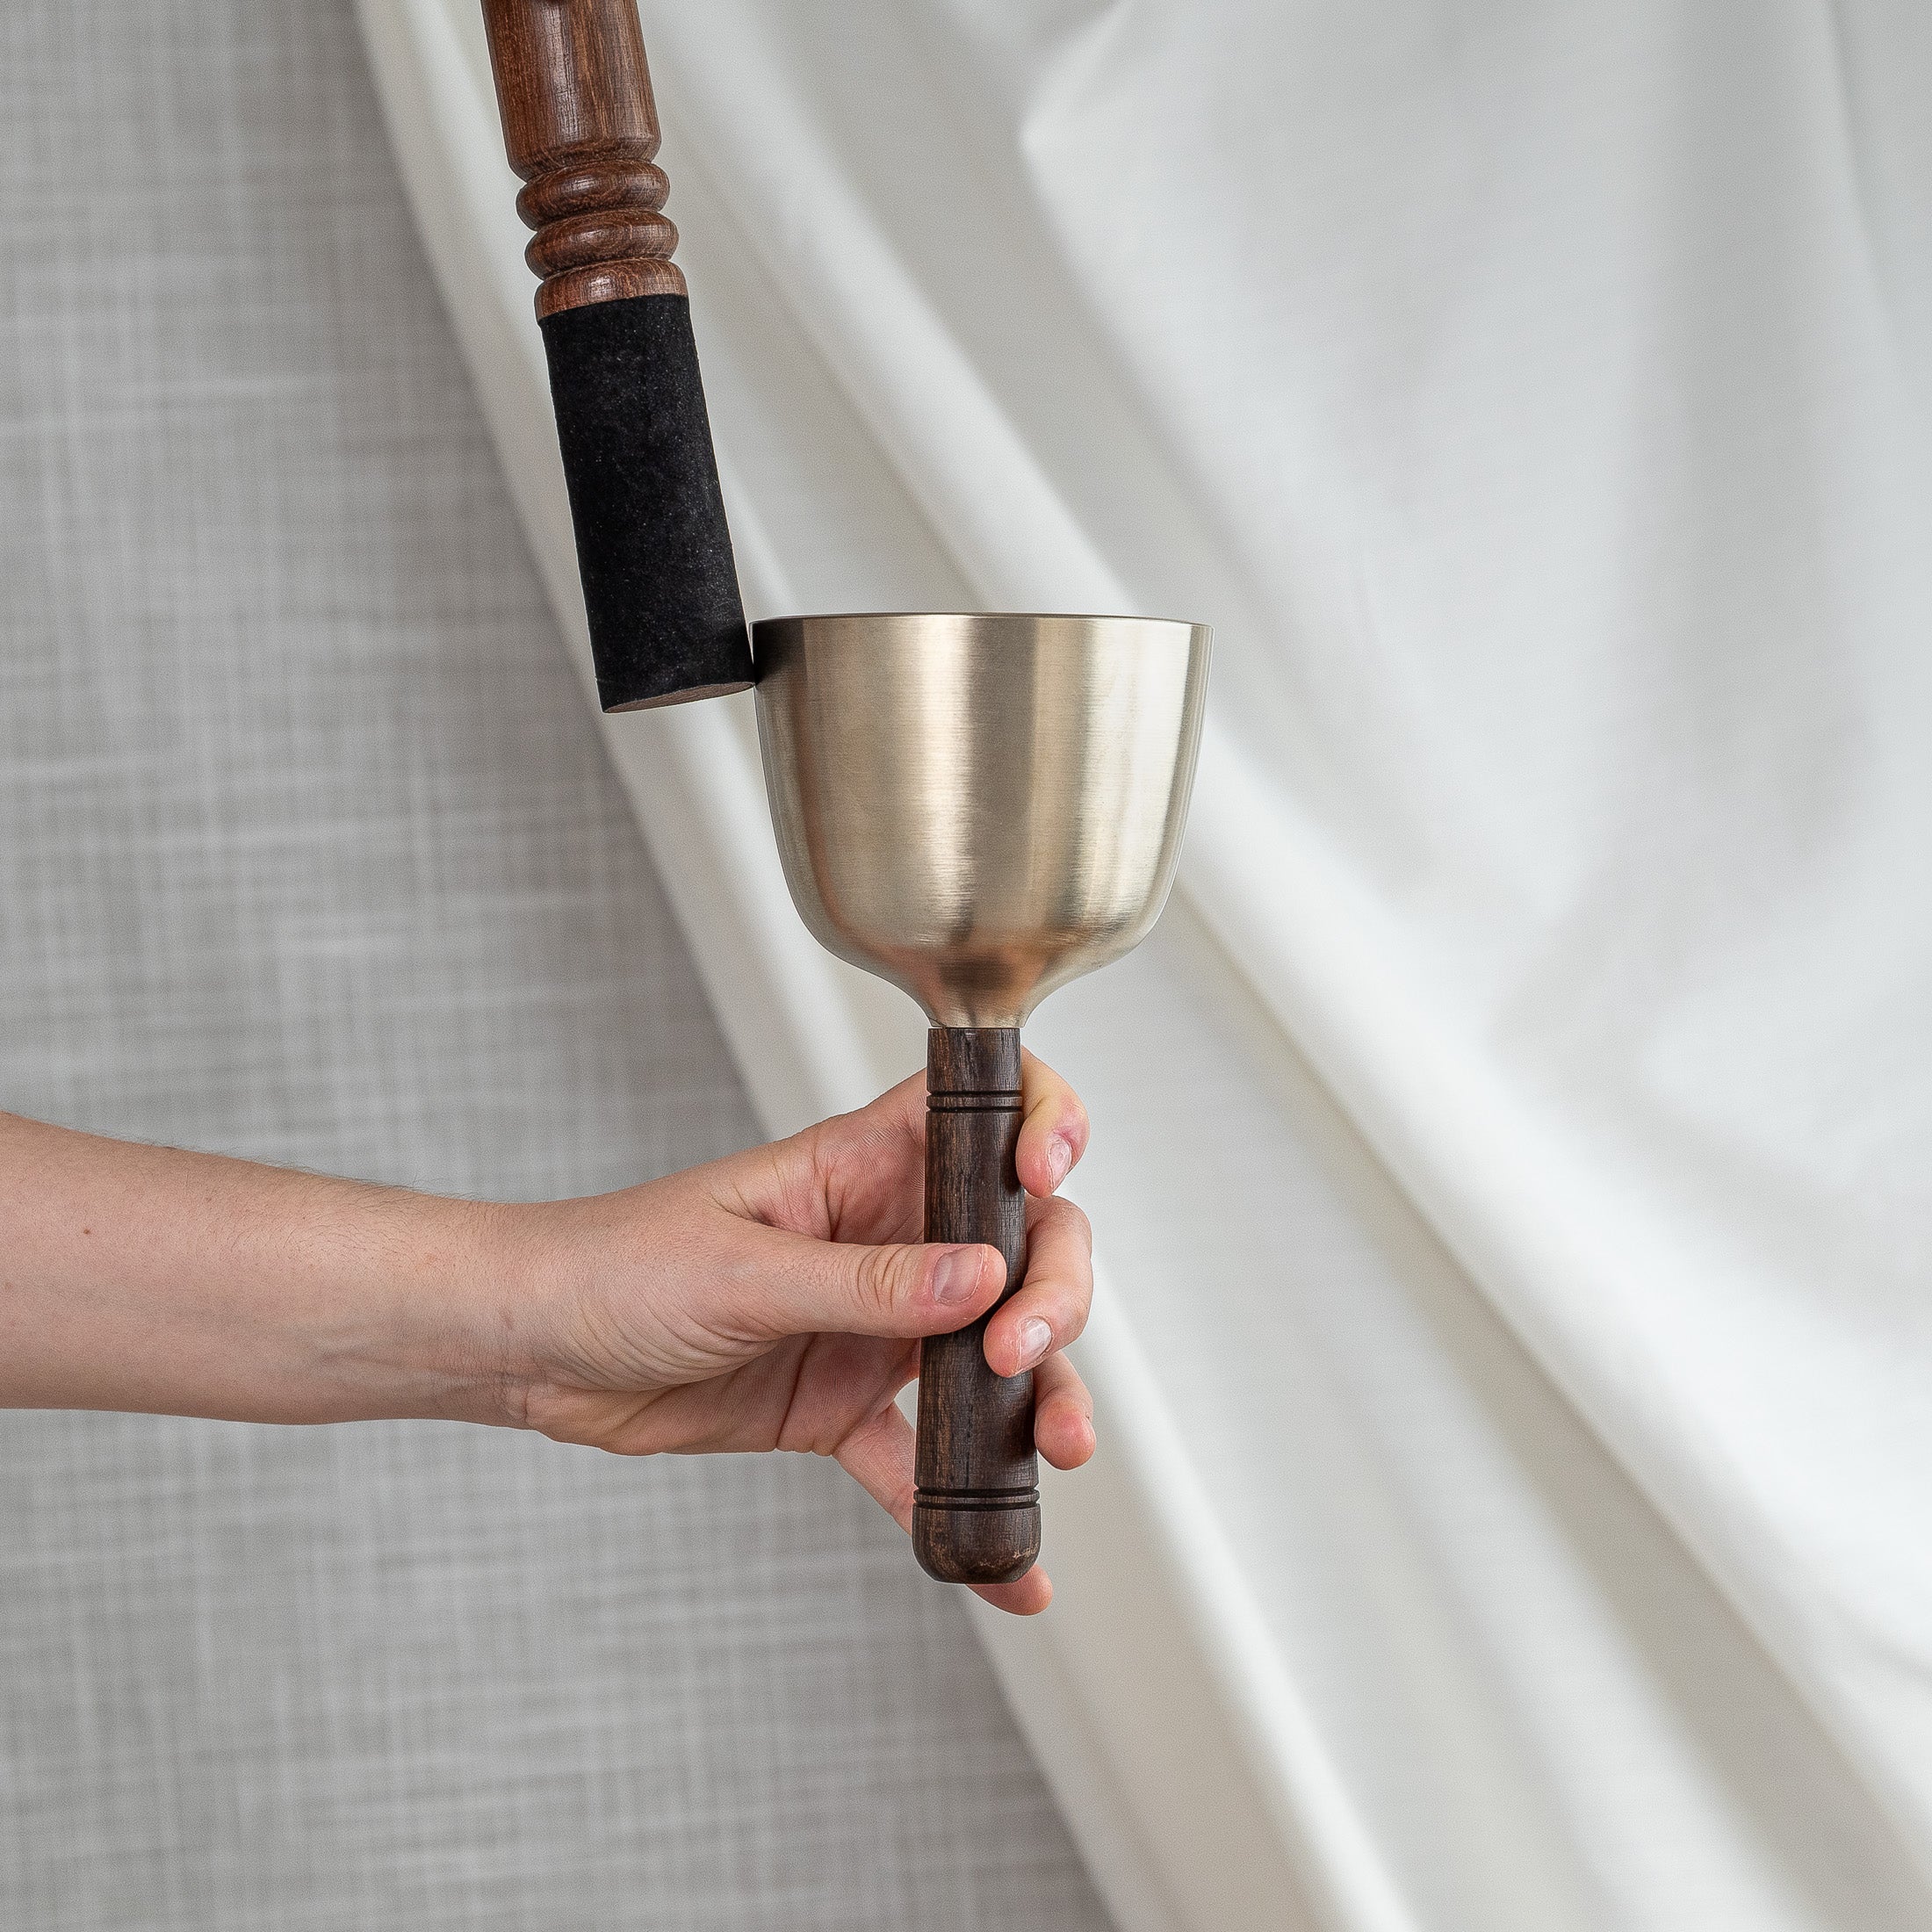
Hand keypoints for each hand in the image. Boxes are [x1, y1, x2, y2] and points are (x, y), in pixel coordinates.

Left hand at [502, 1054, 1095, 1613]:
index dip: (1036, 1120)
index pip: (977, 1111)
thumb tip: (982, 1280)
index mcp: (858, 1166)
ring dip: (1038, 1401)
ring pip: (990, 1351)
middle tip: (1023, 1353)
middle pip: (1016, 1244)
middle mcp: (886, 1237)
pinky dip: (960, 1502)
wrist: (533, 1352)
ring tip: (1056, 1452)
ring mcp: (872, 1323)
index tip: (1043, 1176)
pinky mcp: (842, 1403)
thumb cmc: (612, 1266)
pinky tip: (1003, 1566)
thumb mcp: (740, 1272)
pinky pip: (922, 1455)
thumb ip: (864, 1284)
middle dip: (1051, 1293)